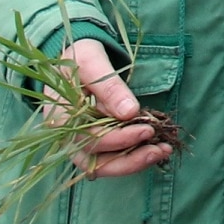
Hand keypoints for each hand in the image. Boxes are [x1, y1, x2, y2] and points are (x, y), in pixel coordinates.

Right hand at [49, 40, 170, 178]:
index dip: (119, 139)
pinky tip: (154, 149)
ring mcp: (79, 142)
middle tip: (160, 149)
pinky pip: (110, 157)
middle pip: (95, 161)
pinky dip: (131, 156)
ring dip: (133, 163)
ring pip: (103, 165)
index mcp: (61, 119)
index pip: (89, 139)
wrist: (75, 58)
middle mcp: (67, 138)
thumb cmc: (79, 58)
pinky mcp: (94, 141)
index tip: (147, 130)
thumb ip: (108, 87)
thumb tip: (130, 112)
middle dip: (130, 160)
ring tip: (163, 151)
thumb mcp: (93, 63)